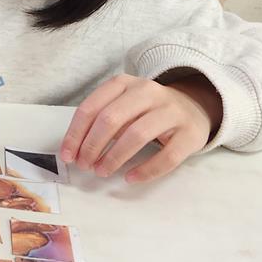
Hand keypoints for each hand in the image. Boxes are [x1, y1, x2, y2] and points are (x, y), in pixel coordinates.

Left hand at [59, 74, 221, 183]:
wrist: (193, 107)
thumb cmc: (146, 111)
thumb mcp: (123, 105)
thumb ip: (100, 120)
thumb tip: (74, 149)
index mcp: (124, 83)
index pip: (92, 107)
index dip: (76, 133)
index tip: (67, 155)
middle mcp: (148, 92)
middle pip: (111, 119)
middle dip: (92, 145)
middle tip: (84, 166)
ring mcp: (171, 111)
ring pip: (137, 135)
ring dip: (114, 157)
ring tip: (101, 172)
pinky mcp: (189, 134)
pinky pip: (167, 156)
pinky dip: (146, 170)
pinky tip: (130, 178)